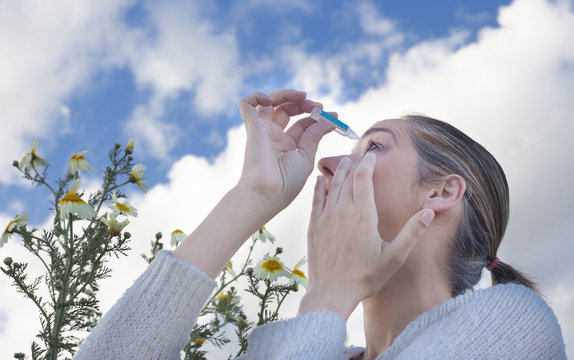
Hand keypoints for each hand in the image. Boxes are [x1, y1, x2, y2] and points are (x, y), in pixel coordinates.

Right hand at [237, 89, 334, 214]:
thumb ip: (315, 135)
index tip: (334, 115)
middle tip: (318, 106)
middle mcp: (274, 136)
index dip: (318, 117)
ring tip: (302, 97)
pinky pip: (247, 103)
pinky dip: (258, 96)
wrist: (267, 192)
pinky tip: (272, 100)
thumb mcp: (306, 156)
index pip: (302, 123)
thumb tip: (330, 121)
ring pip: (269, 101)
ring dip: (286, 94)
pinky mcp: (251, 126)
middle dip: (304, 103)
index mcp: (288, 146)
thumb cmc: (286, 183)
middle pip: (287, 109)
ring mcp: (262, 130)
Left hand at [299, 153, 434, 319]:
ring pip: (331, 186)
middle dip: (354, 164)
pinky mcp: (315, 226)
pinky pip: (316, 199)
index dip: (367, 163)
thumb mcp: (394, 257)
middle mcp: (343, 211)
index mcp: (363, 215)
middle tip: (358, 154)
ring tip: (344, 161)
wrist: (332, 292)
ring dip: (338, 172)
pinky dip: (319, 187)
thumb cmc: (365, 277)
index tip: (371, 155)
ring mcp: (326, 218)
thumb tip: (428, 212)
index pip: (364, 179)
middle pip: (347, 179)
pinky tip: (320, 180)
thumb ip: (411, 233)